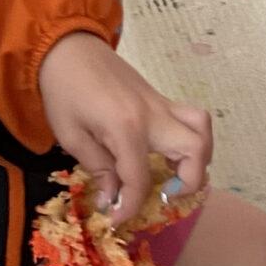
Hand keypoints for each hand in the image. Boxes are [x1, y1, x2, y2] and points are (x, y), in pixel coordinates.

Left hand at [37, 32, 211, 222]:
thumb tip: (113, 199)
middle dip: (188, 182)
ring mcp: (161, 105)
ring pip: (202, 129)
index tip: (117, 219)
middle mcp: (152, 116)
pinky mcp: (160, 100)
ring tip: (175, 173)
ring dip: (199, 157)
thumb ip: (98, 169)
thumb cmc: (63, 90)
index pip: (140, 180)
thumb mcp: (71, 136)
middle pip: (195, 150)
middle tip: (165, 193)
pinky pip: (190, 119)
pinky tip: (168, 155)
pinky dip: (190, 140)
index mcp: (125, 128)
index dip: (130, 207)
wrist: (68, 46)